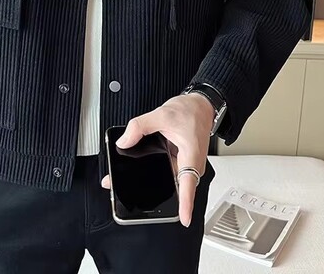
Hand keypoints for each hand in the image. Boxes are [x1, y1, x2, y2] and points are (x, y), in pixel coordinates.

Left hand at [100, 93, 214, 226]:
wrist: (199, 105)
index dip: (186, 203)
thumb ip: (140, 126)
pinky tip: (136, 169)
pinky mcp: (177, 163)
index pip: (189, 183)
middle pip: (173, 187)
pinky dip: (150, 171)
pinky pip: (164, 172)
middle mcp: (189, 165)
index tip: (183, 218)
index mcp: (191, 156)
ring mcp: (183, 165)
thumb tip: (124, 141)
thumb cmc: (191, 112)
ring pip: (166, 181)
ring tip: (124, 181)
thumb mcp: (162, 114)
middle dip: (151, 193)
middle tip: (125, 192)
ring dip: (148, 182)